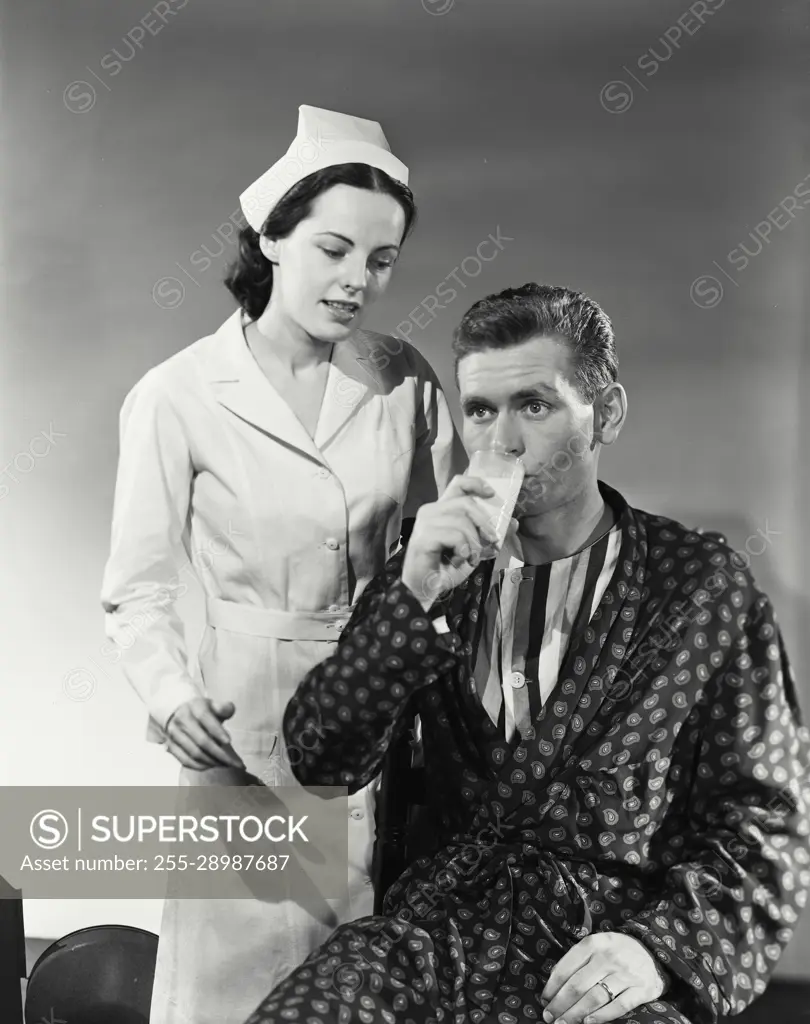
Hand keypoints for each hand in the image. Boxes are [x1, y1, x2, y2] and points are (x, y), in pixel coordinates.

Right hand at [165, 698, 245, 770]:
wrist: (181, 713)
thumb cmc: (203, 711)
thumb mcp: (214, 705)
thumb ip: (224, 707)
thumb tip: (227, 709)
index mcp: (194, 705)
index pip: (204, 717)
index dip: (217, 730)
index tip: (229, 741)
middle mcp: (181, 719)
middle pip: (201, 740)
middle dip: (218, 753)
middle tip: (232, 761)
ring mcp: (174, 733)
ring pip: (194, 752)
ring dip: (211, 761)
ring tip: (224, 764)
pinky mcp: (171, 745)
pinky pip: (185, 760)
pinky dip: (199, 766)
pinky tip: (211, 765)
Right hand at [401, 474, 499, 606]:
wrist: (427, 590)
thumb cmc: (447, 568)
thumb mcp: (475, 549)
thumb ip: (490, 535)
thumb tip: (514, 523)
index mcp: (442, 510)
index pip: (458, 484)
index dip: (476, 483)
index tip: (491, 493)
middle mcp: (431, 512)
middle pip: (465, 503)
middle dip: (484, 523)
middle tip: (492, 541)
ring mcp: (425, 524)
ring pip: (461, 521)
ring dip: (474, 543)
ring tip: (471, 557)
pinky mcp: (422, 538)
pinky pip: (453, 536)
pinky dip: (463, 549)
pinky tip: (460, 559)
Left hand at [540, 932, 666, 1023]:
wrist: (652, 951)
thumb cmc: (617, 950)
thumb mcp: (597, 944)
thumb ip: (579, 959)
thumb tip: (554, 983)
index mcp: (594, 943)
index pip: (566, 967)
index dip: (553, 987)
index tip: (544, 1000)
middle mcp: (608, 957)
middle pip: (578, 985)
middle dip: (560, 1004)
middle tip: (549, 1017)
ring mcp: (626, 974)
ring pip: (595, 997)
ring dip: (575, 1013)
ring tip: (563, 1023)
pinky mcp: (641, 989)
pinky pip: (618, 1006)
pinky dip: (602, 1016)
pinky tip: (588, 1023)